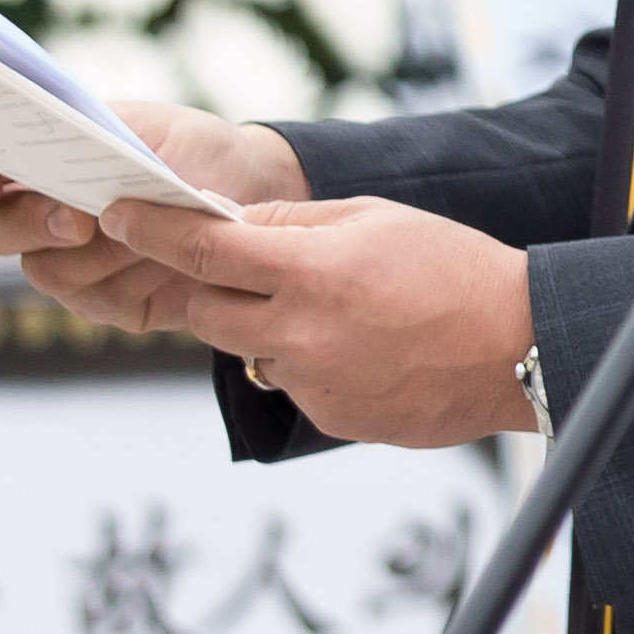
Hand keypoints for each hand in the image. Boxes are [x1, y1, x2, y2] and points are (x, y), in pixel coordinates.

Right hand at [0, 106, 306, 345]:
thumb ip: (104, 143)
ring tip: (149, 230)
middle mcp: (37, 216)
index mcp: (34, 161)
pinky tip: (167, 258)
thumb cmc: (191, 149)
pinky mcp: (106, 303)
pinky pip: (98, 301)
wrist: (253, 194)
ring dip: (97, 253)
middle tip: (80, 218)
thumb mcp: (153, 127)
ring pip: (47, 272)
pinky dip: (134, 277)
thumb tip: (73, 162)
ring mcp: (67, 263)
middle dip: (33, 224)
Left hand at [108, 195, 538, 450]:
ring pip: (248, 349)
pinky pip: (290, 382)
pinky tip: (361, 346)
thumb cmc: (452, 268)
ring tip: (336, 308)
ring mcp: (312, 382)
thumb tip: (231, 225)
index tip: (117, 215)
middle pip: (205, 309)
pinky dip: (306, 361)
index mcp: (311, 270)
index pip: (202, 250)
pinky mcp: (328, 418)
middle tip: (241, 265)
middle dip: (208, 285)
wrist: (517, 346)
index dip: (150, 230)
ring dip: (264, 325)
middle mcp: (301, 332)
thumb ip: (296, 223)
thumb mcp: (374, 218)